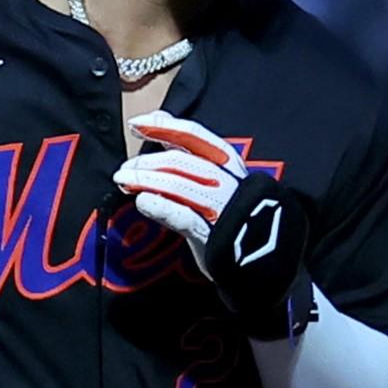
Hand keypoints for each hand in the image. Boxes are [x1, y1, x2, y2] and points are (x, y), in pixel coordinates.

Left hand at [113, 111, 313, 340]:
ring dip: (148, 180)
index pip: (196, 138)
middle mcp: (229, 183)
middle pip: (185, 163)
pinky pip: (187, 218)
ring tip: (124, 181)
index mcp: (229, 165)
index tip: (136, 124)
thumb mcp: (216, 180)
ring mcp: (224, 210)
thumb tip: (158, 122)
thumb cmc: (233, 216)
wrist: (263, 265)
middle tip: (124, 170)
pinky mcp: (216, 238)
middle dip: (150, 162)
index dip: (165, 127)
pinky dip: (163, 207)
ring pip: (183, 186)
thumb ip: (188, 155)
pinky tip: (143, 202)